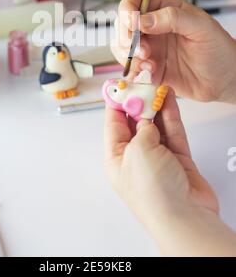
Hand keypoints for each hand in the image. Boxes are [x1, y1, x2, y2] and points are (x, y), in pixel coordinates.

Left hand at [104, 92, 235, 256]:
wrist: (184, 216)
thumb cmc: (152, 191)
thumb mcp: (138, 151)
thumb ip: (141, 129)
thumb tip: (145, 118)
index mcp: (116, 158)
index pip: (113, 124)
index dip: (116, 103)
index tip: (120, 84)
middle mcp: (135, 158)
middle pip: (135, 123)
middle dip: (139, 102)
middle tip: (143, 81)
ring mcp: (158, 159)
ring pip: (156, 126)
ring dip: (157, 106)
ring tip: (158, 85)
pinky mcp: (178, 161)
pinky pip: (173, 133)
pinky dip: (171, 117)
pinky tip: (170, 100)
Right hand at [112, 0, 235, 102]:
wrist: (225, 80)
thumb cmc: (219, 49)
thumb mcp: (201, 27)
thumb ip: (173, 18)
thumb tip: (143, 20)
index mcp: (165, 8)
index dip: (128, 9)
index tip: (133, 24)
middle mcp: (153, 26)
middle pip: (123, 23)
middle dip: (126, 37)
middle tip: (142, 51)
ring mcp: (150, 47)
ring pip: (122, 46)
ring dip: (128, 56)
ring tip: (148, 65)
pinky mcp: (148, 68)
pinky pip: (130, 67)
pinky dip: (133, 71)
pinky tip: (149, 75)